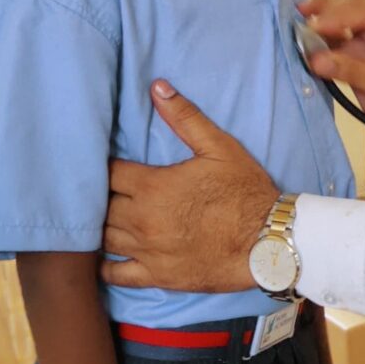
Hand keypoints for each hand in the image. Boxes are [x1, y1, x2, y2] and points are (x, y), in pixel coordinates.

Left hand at [102, 80, 278, 292]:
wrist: (266, 241)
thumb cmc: (244, 190)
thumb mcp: (220, 147)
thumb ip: (185, 118)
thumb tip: (157, 87)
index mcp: (153, 186)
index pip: (108, 172)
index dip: (104, 166)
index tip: (106, 163)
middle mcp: (141, 219)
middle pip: (99, 205)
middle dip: (99, 195)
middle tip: (102, 189)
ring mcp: (145, 250)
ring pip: (101, 237)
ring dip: (98, 225)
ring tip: (102, 216)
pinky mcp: (154, 276)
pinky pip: (113, 273)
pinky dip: (103, 264)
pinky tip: (105, 253)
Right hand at [297, 0, 364, 142]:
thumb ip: (352, 71)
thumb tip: (314, 60)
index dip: (336, 16)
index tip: (311, 27)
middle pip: (355, 5)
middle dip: (326, 9)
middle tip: (298, 15)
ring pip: (347, 16)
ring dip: (324, 19)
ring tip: (298, 24)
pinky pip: (344, 35)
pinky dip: (326, 36)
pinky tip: (309, 39)